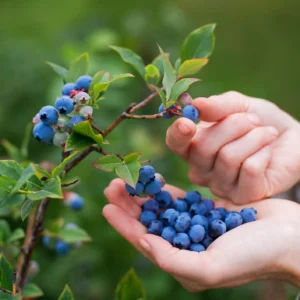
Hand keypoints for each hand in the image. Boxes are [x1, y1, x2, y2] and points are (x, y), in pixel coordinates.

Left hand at [103, 179, 299, 291]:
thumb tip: (144, 243)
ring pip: (162, 208)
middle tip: (112, 185)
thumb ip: (174, 260)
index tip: (106, 207)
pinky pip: (181, 199)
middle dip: (129, 205)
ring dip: (144, 194)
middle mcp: (186, 245)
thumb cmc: (254, 256)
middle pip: (150, 222)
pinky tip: (153, 180)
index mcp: (184, 262)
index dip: (124, 225)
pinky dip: (166, 190)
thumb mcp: (211, 267)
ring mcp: (196, 226)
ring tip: (127, 179)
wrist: (288, 237)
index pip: (145, 241)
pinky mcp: (207, 210)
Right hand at [166, 91, 299, 202]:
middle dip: (232, 126)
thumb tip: (195, 105)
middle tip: (252, 120)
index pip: (175, 143)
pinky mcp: (243, 196)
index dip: (178, 134)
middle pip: (202, 148)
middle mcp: (201, 170)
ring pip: (227, 158)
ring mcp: (220, 186)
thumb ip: (217, 106)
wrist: (290, 138)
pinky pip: (249, 170)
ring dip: (253, 138)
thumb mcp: (238, 105)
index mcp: (193, 146)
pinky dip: (263, 153)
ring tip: (265, 133)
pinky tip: (268, 152)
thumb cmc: (258, 121)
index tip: (188, 122)